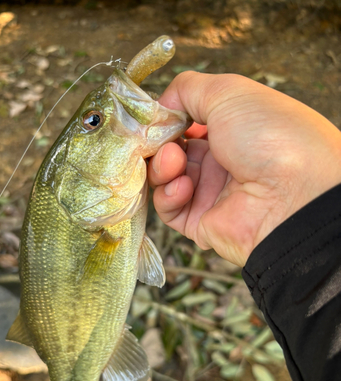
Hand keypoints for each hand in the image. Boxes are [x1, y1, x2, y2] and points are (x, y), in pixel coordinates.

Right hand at [148, 71, 340, 266]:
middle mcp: (222, 161)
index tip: (155, 117)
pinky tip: (182, 186)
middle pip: (173, 150)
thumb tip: (161, 104)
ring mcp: (212, 193)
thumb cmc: (270, 135)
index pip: (187, 123)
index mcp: (233, 130)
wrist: (293, 195)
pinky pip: (170, 209)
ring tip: (174, 161)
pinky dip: (168, 195)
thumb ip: (187, 89)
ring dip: (162, 167)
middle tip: (161, 140)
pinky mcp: (202, 222)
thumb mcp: (229, 93)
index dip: (168, 119)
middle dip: (160, 143)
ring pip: (166, 179)